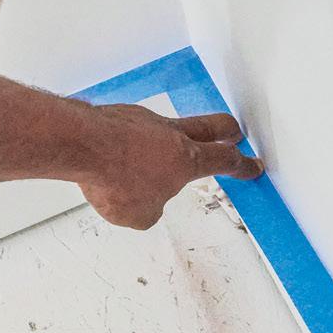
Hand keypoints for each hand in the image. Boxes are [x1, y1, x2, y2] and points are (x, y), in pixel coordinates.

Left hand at [77, 104, 264, 229]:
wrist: (80, 145)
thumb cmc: (113, 178)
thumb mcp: (140, 216)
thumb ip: (152, 210)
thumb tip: (148, 204)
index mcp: (188, 160)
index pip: (225, 160)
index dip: (243, 165)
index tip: (252, 165)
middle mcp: (171, 134)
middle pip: (211, 126)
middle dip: (227, 132)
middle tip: (233, 135)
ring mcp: (145, 121)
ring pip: (169, 129)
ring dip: (172, 141)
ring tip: (158, 160)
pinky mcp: (119, 117)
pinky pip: (134, 131)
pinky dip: (133, 143)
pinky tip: (117, 158)